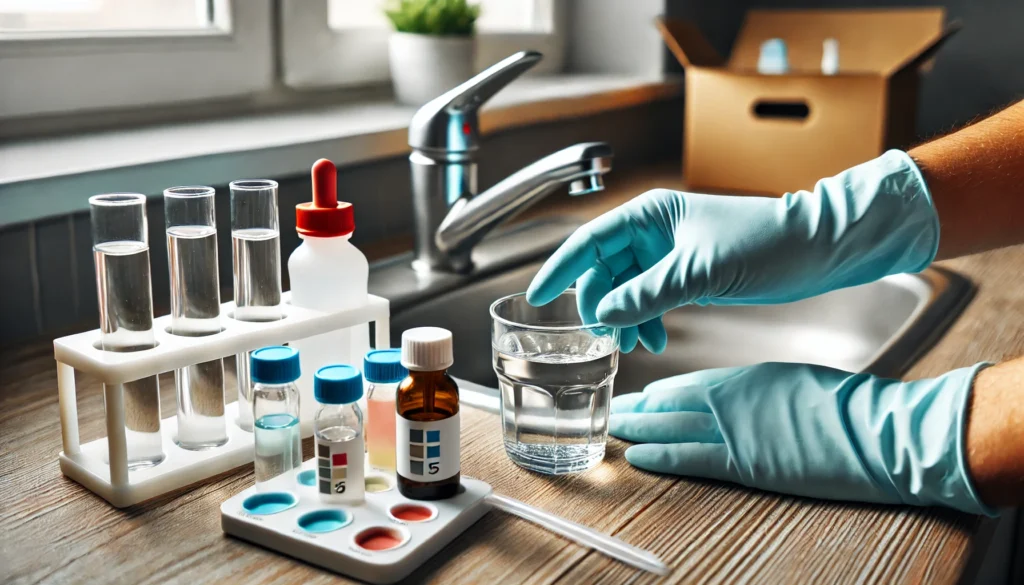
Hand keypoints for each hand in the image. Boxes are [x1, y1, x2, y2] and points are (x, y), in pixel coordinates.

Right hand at [526, 150, 939, 352]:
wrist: (820, 247)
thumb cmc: (768, 241)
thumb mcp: (699, 271)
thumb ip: (646, 294)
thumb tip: (603, 316)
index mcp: (650, 214)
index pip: (590, 240)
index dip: (560, 267)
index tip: (537, 294)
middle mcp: (654, 230)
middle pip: (605, 269)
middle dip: (602, 303)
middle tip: (605, 335)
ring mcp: (670, 252)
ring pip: (627, 287)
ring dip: (627, 316)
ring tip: (639, 342)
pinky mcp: (688, 272)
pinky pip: (651, 297)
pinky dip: (648, 318)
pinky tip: (657, 336)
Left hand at [609, 362, 995, 514]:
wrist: (878, 429)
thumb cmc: (849, 407)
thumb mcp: (796, 382)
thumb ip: (762, 389)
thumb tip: (746, 397)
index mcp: (746, 376)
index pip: (688, 383)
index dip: (659, 394)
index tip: (641, 398)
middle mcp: (731, 398)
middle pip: (670, 403)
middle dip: (640, 408)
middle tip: (615, 410)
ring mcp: (735, 429)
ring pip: (670, 427)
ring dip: (638, 429)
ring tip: (614, 429)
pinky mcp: (744, 461)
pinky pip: (690, 457)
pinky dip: (660, 456)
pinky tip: (637, 456)